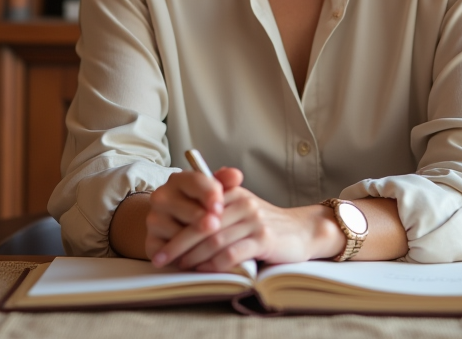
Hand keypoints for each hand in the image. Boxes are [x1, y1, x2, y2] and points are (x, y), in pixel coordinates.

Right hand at [144, 168, 227, 265]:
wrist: (176, 228)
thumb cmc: (201, 207)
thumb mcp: (214, 193)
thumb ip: (226, 182)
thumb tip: (236, 175)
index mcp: (179, 180)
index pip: (195, 181)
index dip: (209, 194)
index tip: (219, 207)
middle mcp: (162, 196)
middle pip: (185, 208)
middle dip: (203, 219)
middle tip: (215, 226)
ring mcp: (153, 219)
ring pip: (177, 231)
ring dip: (195, 241)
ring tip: (211, 246)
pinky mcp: (151, 241)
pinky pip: (168, 249)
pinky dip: (184, 255)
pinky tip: (196, 259)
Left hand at [149, 167, 344, 272]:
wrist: (301, 231)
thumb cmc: (264, 222)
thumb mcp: (240, 206)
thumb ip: (215, 206)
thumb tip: (177, 216)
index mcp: (232, 192)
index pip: (197, 207)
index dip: (176, 224)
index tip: (160, 240)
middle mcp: (242, 202)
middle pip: (202, 225)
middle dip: (178, 242)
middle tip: (161, 256)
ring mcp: (254, 220)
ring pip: (214, 240)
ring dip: (193, 256)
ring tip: (179, 266)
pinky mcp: (263, 239)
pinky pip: (231, 253)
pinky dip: (214, 264)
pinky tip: (203, 270)